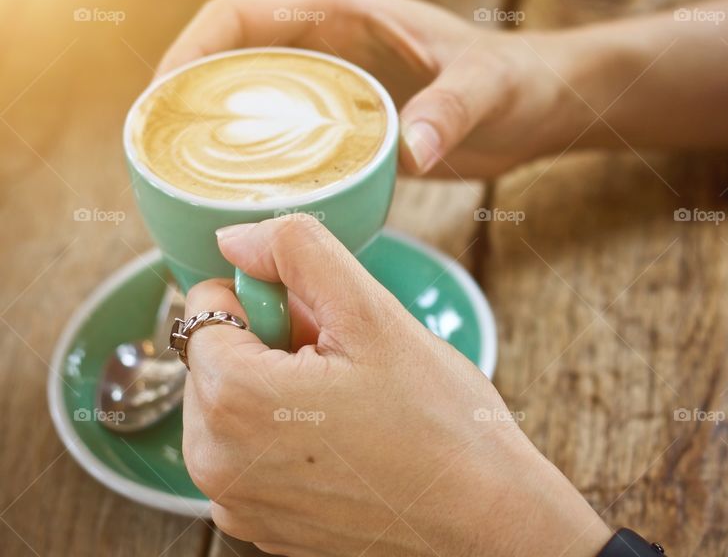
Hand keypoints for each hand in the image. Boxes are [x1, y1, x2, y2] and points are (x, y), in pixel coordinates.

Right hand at [157, 0, 571, 177]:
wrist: (538, 105)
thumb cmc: (516, 81)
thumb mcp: (486, 89)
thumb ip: (449, 111)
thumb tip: (412, 150)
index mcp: (343, 15)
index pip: (238, 19)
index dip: (187, 53)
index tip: (158, 101)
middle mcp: (328, 46)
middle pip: (228, 64)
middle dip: (184, 103)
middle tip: (155, 160)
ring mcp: (335, 87)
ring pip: (252, 105)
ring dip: (215, 139)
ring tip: (182, 189)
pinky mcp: (349, 125)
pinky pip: (287, 141)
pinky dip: (260, 166)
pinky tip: (248, 206)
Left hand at [182, 214, 609, 555]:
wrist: (485, 518)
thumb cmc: (440, 422)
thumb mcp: (374, 314)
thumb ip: (298, 253)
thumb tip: (235, 236)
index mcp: (232, 399)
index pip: (208, 305)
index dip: (272, 300)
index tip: (324, 327)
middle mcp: (215, 461)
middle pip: (216, 357)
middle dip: (271, 346)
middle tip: (345, 365)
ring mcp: (236, 501)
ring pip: (233, 404)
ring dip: (278, 391)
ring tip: (350, 406)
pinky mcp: (260, 525)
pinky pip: (251, 453)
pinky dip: (284, 438)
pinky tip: (345, 444)